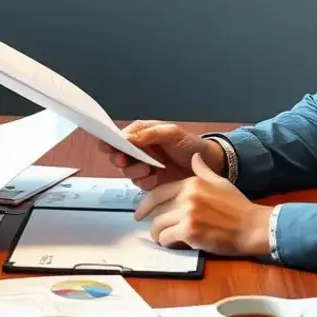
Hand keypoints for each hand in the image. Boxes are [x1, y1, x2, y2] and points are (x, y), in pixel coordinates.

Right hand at [97, 120, 225, 190]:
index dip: (110, 140)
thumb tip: (127, 138)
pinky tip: (155, 179)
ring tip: (148, 169)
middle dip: (119, 158)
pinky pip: (139, 183)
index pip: (120, 136)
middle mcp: (140, 150)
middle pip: (118, 155)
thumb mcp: (172, 133)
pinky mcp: (150, 182)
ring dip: (134, 171)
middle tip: (124, 160)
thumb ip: (150, 134)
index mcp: (142, 133)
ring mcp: (144, 166)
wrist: (208, 166)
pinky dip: (144, 182)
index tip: (108, 146)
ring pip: (127, 170)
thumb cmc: (190, 144)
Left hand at [134, 153, 272, 256]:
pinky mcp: (190, 231)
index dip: (146, 204)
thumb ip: (203, 170)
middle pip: (156, 208)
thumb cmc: (238, 207)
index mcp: (192, 182)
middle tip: (154, 229)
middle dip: (152, 220)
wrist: (252, 227)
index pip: (159, 192)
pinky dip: (167, 242)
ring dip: (159, 234)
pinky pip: (167, 237)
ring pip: (158, 224)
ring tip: (164, 238)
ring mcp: (188, 213)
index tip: (140, 211)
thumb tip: (195, 157)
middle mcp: (187, 195)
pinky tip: (172, 243)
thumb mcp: (220, 182)